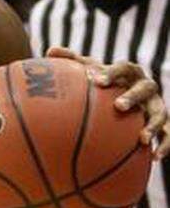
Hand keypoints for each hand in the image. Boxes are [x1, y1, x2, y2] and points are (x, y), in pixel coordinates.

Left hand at [47, 46, 169, 158]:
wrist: (126, 96)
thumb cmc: (103, 83)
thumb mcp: (90, 71)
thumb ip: (72, 61)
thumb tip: (50, 50)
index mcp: (129, 72)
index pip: (123, 68)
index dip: (112, 73)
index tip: (98, 81)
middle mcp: (146, 87)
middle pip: (145, 88)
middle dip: (133, 96)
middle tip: (118, 106)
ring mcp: (156, 105)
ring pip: (161, 113)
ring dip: (154, 125)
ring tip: (142, 139)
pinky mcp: (164, 123)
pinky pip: (169, 134)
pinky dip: (166, 145)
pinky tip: (156, 157)